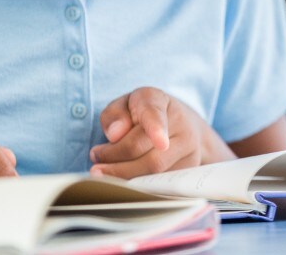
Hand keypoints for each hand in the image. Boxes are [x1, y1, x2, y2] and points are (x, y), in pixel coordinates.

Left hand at [89, 87, 233, 178]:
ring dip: (124, 175)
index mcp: (159, 101)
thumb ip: (114, 114)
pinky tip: (123, 180)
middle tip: (95, 161)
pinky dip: (138, 184)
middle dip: (116, 160)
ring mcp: (189, 149)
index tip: (160, 142)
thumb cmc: (143, 114)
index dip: (158, 129)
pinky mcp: (189, 169)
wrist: (180, 124)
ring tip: (102, 171)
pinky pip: (161, 183)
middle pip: (147, 151)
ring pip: (154, 170)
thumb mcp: (124, 105)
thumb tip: (115, 134)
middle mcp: (181, 124)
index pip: (156, 115)